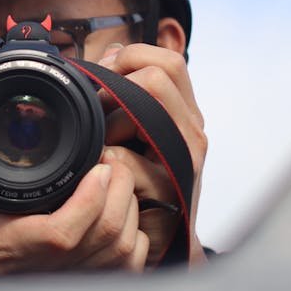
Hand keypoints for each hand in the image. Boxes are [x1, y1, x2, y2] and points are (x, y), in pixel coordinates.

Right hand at [0, 109, 148, 279]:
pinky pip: (131, 265)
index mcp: (10, 247)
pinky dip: (136, 235)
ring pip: (124, 250)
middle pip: (106, 237)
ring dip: (129, 207)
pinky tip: (121, 211)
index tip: (98, 166)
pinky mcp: (91, 286)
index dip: (88, 201)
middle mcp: (46, 272)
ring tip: (116, 178)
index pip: (61, 234)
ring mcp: (72, 282)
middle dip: (118, 190)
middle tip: (110, 159)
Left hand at [96, 43, 207, 265]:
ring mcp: (186, 158)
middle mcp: (192, 129)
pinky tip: (102, 171)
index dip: (130, 57)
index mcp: (184, 110)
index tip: (104, 76)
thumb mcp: (132, 126)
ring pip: (141, 109)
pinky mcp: (169, 188)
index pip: (168, 60)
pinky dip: (103, 159)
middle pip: (157, 75)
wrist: (157, 238)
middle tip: (97, 108)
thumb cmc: (139, 178)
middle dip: (115, 85)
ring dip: (109, 122)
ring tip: (101, 142)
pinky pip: (122, 157)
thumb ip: (124, 87)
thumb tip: (108, 52)